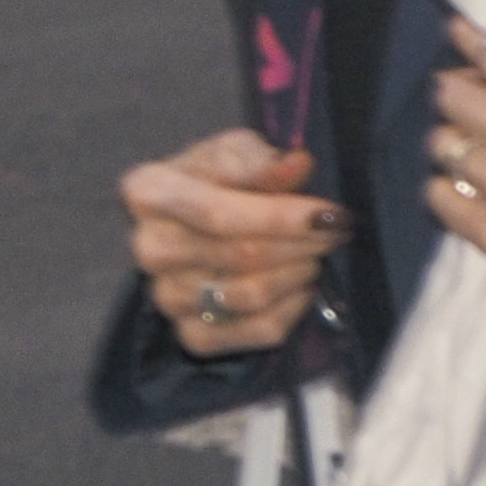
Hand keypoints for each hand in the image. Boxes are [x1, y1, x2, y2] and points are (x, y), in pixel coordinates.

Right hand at [120, 129, 347, 357]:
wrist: (197, 224)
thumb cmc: (218, 179)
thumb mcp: (235, 152)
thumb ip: (261, 160)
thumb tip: (297, 165)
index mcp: (149, 192)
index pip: (219, 213)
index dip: (281, 215)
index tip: (330, 213)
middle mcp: (150, 249)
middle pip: (240, 255)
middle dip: (301, 243)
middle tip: (336, 230)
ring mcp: (167, 297)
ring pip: (250, 295)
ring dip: (298, 273)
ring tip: (315, 253)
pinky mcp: (190, 334)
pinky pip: (255, 331)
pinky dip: (290, 310)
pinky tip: (302, 286)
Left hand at [424, 22, 485, 322]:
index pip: (481, 50)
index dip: (471, 45)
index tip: (463, 43)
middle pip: (450, 96)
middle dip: (460, 91)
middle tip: (471, 98)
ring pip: (443, 147)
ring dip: (457, 140)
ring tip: (472, 144)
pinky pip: (443, 202)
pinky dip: (448, 188)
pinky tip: (462, 184)